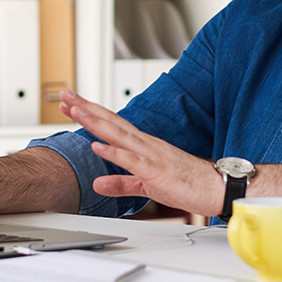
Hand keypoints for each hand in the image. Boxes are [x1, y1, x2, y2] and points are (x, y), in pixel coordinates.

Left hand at [59, 89, 223, 216]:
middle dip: (85, 107)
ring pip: (118, 135)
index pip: (111, 123)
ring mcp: (151, 154)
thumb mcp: (146, 185)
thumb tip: (97, 183)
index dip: (90, 111)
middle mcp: (145, 143)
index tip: (70, 102)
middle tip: (64, 94)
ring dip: (95, 122)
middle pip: (110, 121)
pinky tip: (97, 146)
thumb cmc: (187, 183)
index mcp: (143, 144)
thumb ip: (122, 183)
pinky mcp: (156, 171)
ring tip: (75, 111)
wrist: (217, 187)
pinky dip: (114, 152)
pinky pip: (132, 160)